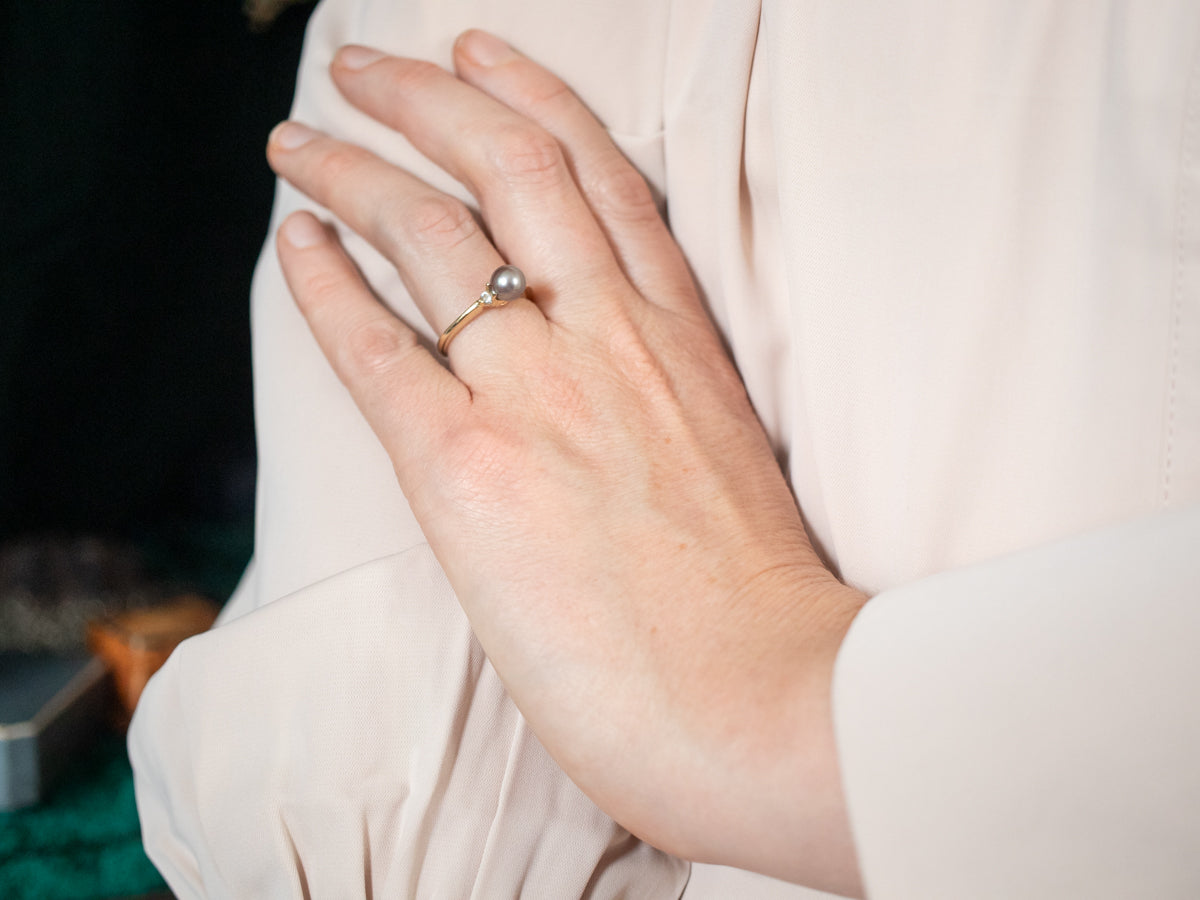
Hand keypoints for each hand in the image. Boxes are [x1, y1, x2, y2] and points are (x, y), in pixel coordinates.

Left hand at [267, 30, 865, 895]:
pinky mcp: (468, 466)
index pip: (600, 179)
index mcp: (679, 335)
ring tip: (296, 141)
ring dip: (352, 169)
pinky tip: (294, 240)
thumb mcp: (726, 463)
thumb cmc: (757, 609)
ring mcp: (538, 391)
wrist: (765, 698)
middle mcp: (609, 336)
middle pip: (508, 168)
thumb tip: (608, 400)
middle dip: (427, 97)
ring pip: (431, 231)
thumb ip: (665, 404)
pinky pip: (376, 343)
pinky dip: (325, 281)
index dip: (534, 100)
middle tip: (368, 65)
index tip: (485, 55)